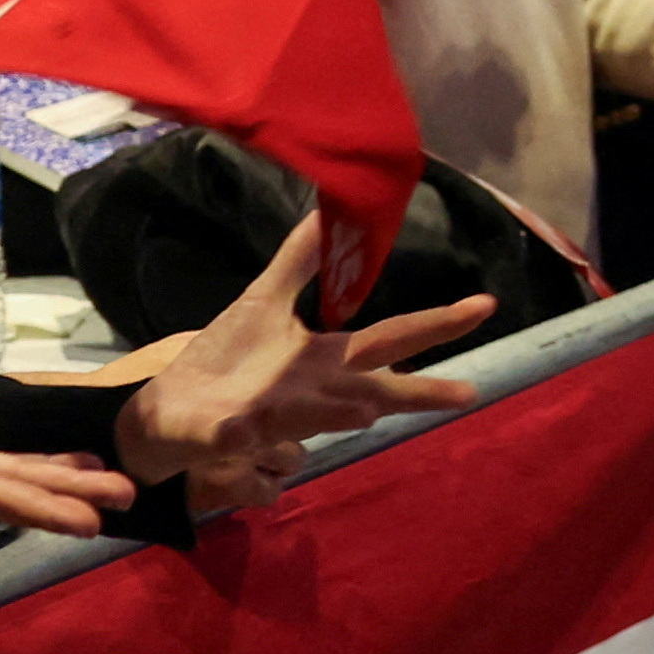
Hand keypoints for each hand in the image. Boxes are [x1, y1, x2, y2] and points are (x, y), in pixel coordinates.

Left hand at [114, 214, 484, 487]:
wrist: (167, 410)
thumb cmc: (226, 362)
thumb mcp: (263, 300)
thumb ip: (299, 260)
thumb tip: (330, 211)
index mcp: (327, 360)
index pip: (393, 339)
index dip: (439, 323)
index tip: (486, 305)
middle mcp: (315, 394)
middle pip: (376, 390)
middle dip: (418, 391)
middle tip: (468, 392)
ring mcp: (277, 422)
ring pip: (315, 416)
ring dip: (338, 411)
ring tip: (366, 407)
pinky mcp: (232, 440)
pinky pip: (241, 441)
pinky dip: (242, 441)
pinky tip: (241, 433)